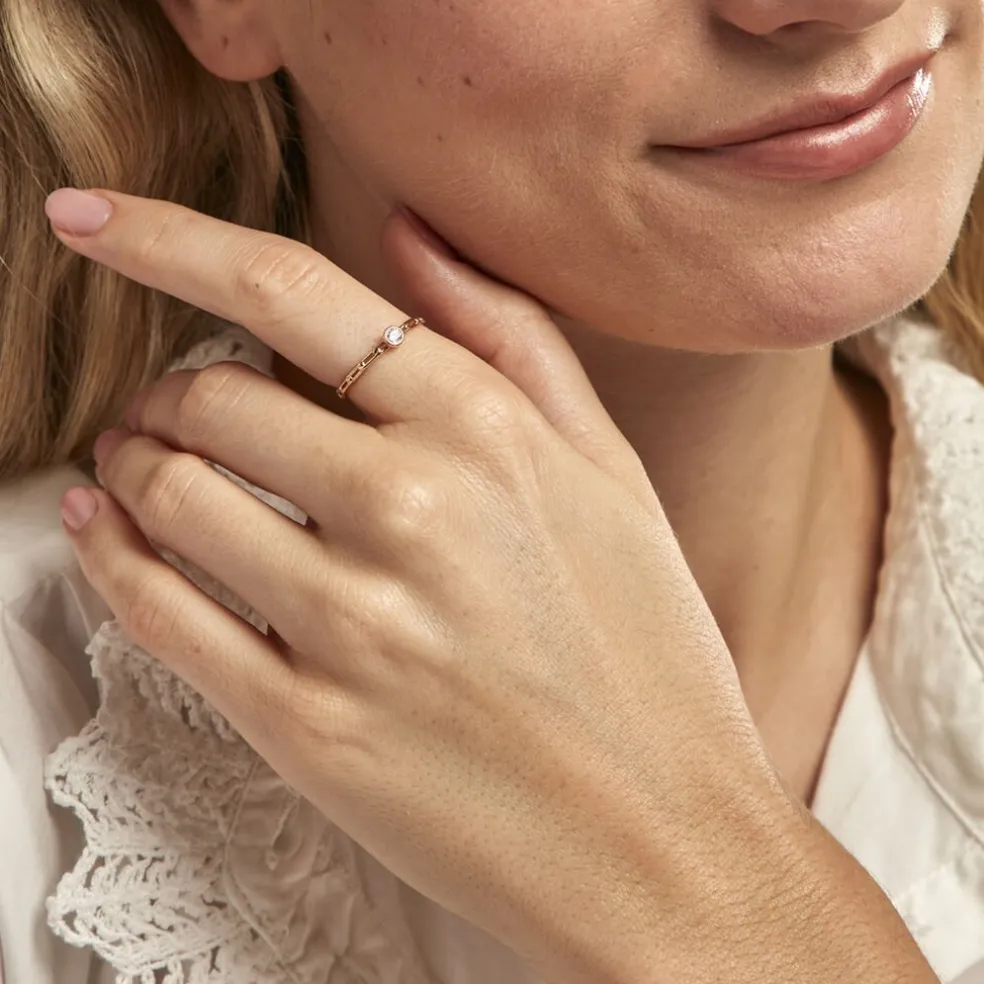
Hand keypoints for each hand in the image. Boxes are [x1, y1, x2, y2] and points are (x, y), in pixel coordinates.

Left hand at [49, 189, 786, 981]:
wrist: (666, 842)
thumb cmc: (650, 655)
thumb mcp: (614, 474)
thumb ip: (513, 338)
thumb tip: (412, 232)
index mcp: (489, 434)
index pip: (293, 295)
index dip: (170, 238)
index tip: (93, 220)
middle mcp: (414, 511)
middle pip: (212, 398)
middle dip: (173, 393)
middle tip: (176, 409)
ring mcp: (355, 625)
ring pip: (167, 496)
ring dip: (134, 466)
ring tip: (144, 468)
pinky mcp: (309, 729)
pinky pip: (159, 615)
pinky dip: (109, 558)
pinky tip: (108, 533)